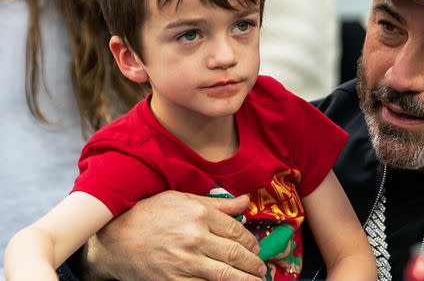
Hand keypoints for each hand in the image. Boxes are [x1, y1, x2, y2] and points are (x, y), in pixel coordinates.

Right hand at [82, 190, 265, 280]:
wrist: (113, 240)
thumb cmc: (148, 214)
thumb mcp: (181, 199)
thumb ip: (217, 203)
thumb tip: (245, 201)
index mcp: (199, 214)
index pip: (237, 231)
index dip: (252, 242)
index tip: (256, 248)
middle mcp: (195, 237)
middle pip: (236, 254)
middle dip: (254, 264)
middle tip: (261, 269)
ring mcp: (185, 262)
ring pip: (226, 275)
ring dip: (245, 280)